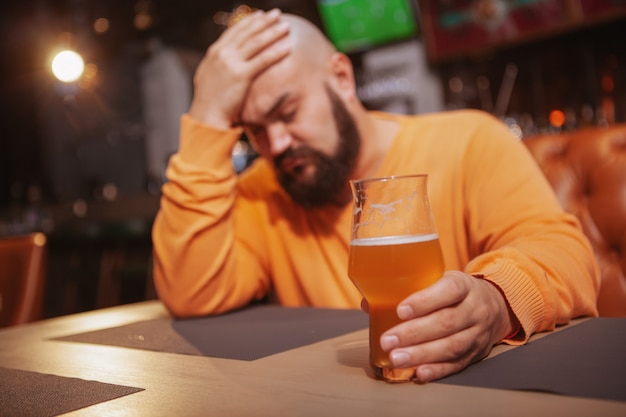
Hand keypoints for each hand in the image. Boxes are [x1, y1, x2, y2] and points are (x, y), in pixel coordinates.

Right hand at [188, 9, 291, 128]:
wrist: (206, 117)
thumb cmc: (210, 103)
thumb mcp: (209, 78)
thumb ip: (218, 67)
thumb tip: (226, 63)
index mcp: (214, 52)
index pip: (234, 31)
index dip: (249, 22)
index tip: (260, 15)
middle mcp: (222, 54)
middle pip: (247, 33)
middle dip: (264, 21)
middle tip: (277, 14)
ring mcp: (231, 63)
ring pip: (256, 42)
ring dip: (273, 32)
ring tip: (286, 26)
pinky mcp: (241, 75)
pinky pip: (262, 60)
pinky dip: (276, 52)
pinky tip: (288, 47)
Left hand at [379, 270, 514, 382]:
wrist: (494, 306)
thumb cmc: (453, 292)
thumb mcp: (437, 279)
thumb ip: (406, 289)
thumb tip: (368, 303)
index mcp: (463, 285)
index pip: (448, 290)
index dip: (424, 301)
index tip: (400, 310)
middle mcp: (475, 308)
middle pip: (446, 322)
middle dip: (414, 333)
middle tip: (388, 341)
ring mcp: (478, 333)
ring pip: (452, 346)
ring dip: (422, 354)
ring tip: (396, 358)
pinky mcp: (476, 354)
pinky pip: (457, 364)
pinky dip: (437, 370)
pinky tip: (418, 372)